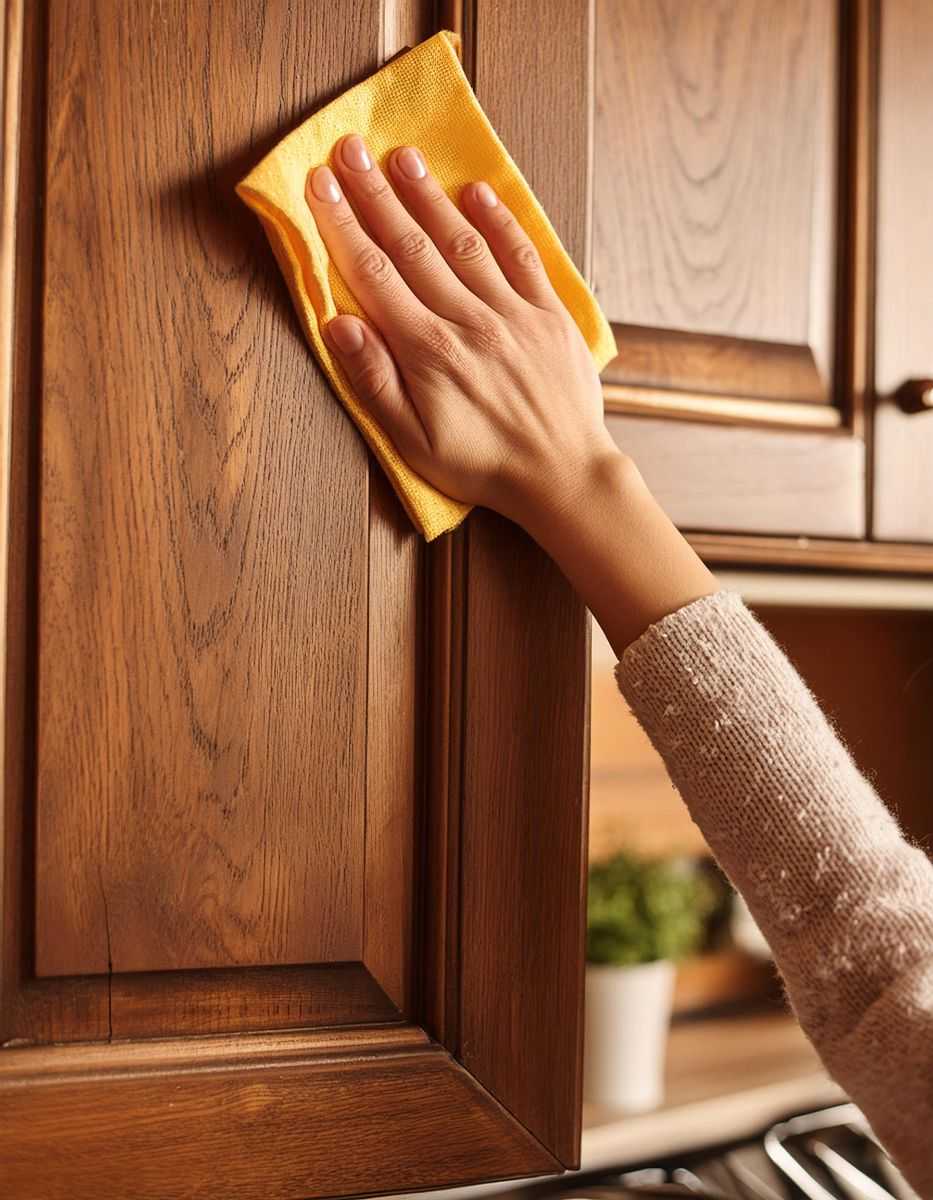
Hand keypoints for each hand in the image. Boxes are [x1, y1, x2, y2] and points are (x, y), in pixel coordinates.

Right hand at [305, 135, 618, 529]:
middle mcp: (468, 321)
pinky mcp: (549, 315)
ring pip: (462, 242)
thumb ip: (374, 382)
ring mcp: (513, 313)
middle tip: (350, 149)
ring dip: (429, 196)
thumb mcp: (413, 442)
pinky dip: (498, 222)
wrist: (562, 477)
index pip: (374, 274)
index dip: (343, 226)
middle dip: (376, 195)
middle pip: (412, 246)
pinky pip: (521, 257)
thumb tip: (338, 324)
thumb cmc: (481, 466)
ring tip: (401, 157)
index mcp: (428, 352)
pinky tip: (475, 193)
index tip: (320, 185)